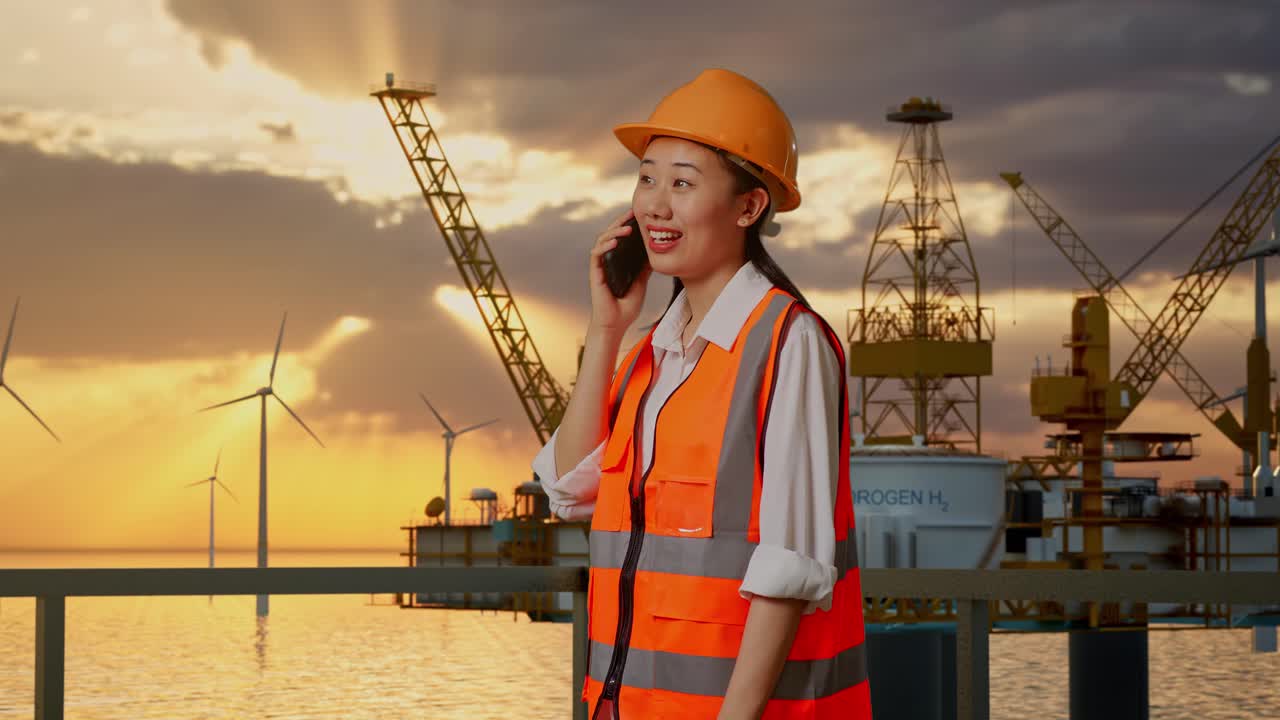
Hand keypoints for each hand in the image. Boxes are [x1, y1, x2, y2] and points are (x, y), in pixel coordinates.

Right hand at [588, 208, 651, 335]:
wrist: (617, 324)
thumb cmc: (626, 306)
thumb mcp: (641, 283)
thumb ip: (644, 268)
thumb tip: (655, 253)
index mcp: (617, 261)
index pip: (620, 237)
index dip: (627, 225)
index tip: (638, 215)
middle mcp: (607, 260)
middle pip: (610, 234)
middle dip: (620, 221)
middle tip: (632, 213)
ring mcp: (600, 266)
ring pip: (602, 240)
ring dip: (613, 231)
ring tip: (627, 228)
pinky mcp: (595, 273)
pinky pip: (597, 255)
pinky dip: (605, 246)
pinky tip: (615, 241)